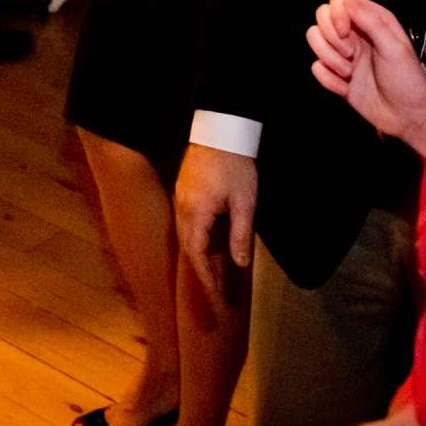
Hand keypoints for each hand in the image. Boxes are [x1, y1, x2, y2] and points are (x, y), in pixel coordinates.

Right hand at [175, 144, 258, 299]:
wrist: (222, 131)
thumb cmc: (235, 166)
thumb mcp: (244, 203)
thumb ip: (241, 235)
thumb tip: (239, 264)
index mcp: (196, 213)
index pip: (197, 254)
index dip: (206, 277)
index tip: (215, 294)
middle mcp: (182, 208)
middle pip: (188, 247)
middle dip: (200, 270)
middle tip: (215, 289)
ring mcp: (180, 198)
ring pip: (185, 235)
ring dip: (197, 254)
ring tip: (212, 270)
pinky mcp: (183, 190)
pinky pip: (186, 222)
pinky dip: (195, 239)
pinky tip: (206, 243)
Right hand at [306, 0, 425, 156]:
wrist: (410, 117)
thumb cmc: (409, 81)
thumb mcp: (395, 47)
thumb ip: (370, 21)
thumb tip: (344, 0)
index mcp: (373, 20)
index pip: (339, 0)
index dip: (336, 15)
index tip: (345, 32)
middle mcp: (356, 34)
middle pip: (321, 18)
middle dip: (331, 39)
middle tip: (351, 55)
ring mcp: (344, 54)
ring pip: (314, 40)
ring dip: (329, 60)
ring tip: (350, 73)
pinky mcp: (336, 75)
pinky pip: (316, 68)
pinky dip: (329, 80)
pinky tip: (347, 87)